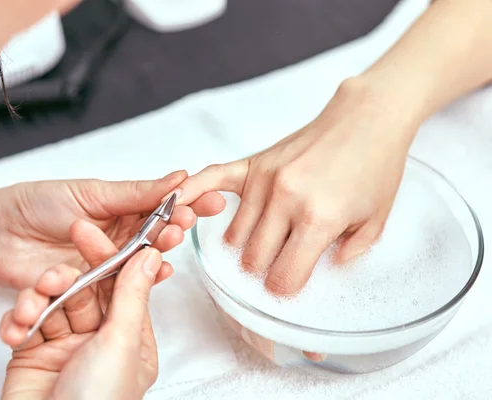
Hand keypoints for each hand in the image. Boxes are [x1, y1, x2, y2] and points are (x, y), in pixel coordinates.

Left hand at [0, 170, 224, 288]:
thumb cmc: (36, 204)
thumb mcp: (91, 192)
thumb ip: (136, 192)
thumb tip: (178, 175)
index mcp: (119, 210)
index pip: (160, 208)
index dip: (186, 204)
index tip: (210, 199)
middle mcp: (117, 238)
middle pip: (156, 236)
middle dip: (177, 228)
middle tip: (190, 220)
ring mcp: (106, 263)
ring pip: (143, 260)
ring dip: (162, 251)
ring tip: (174, 240)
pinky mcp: (93, 287)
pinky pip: (122, 287)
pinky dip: (143, 281)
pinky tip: (159, 274)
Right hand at [0, 228, 165, 399]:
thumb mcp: (120, 343)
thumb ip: (132, 296)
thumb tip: (150, 257)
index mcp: (130, 340)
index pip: (121, 287)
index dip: (108, 258)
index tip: (92, 234)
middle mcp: (99, 342)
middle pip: (85, 291)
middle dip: (69, 275)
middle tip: (57, 264)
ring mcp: (65, 348)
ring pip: (54, 302)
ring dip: (41, 298)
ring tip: (36, 304)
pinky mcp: (33, 355)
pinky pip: (27, 323)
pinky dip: (19, 321)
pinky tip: (19, 328)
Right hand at [176, 78, 418, 294]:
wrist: (367, 119)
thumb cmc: (375, 169)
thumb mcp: (376, 222)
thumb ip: (346, 256)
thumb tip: (315, 273)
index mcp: (318, 219)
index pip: (283, 277)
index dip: (285, 290)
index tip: (289, 287)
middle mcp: (285, 200)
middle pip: (252, 260)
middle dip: (264, 271)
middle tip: (281, 263)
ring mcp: (265, 179)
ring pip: (234, 236)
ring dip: (246, 247)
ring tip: (264, 240)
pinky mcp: (254, 162)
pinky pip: (212, 179)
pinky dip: (192, 194)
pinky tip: (178, 205)